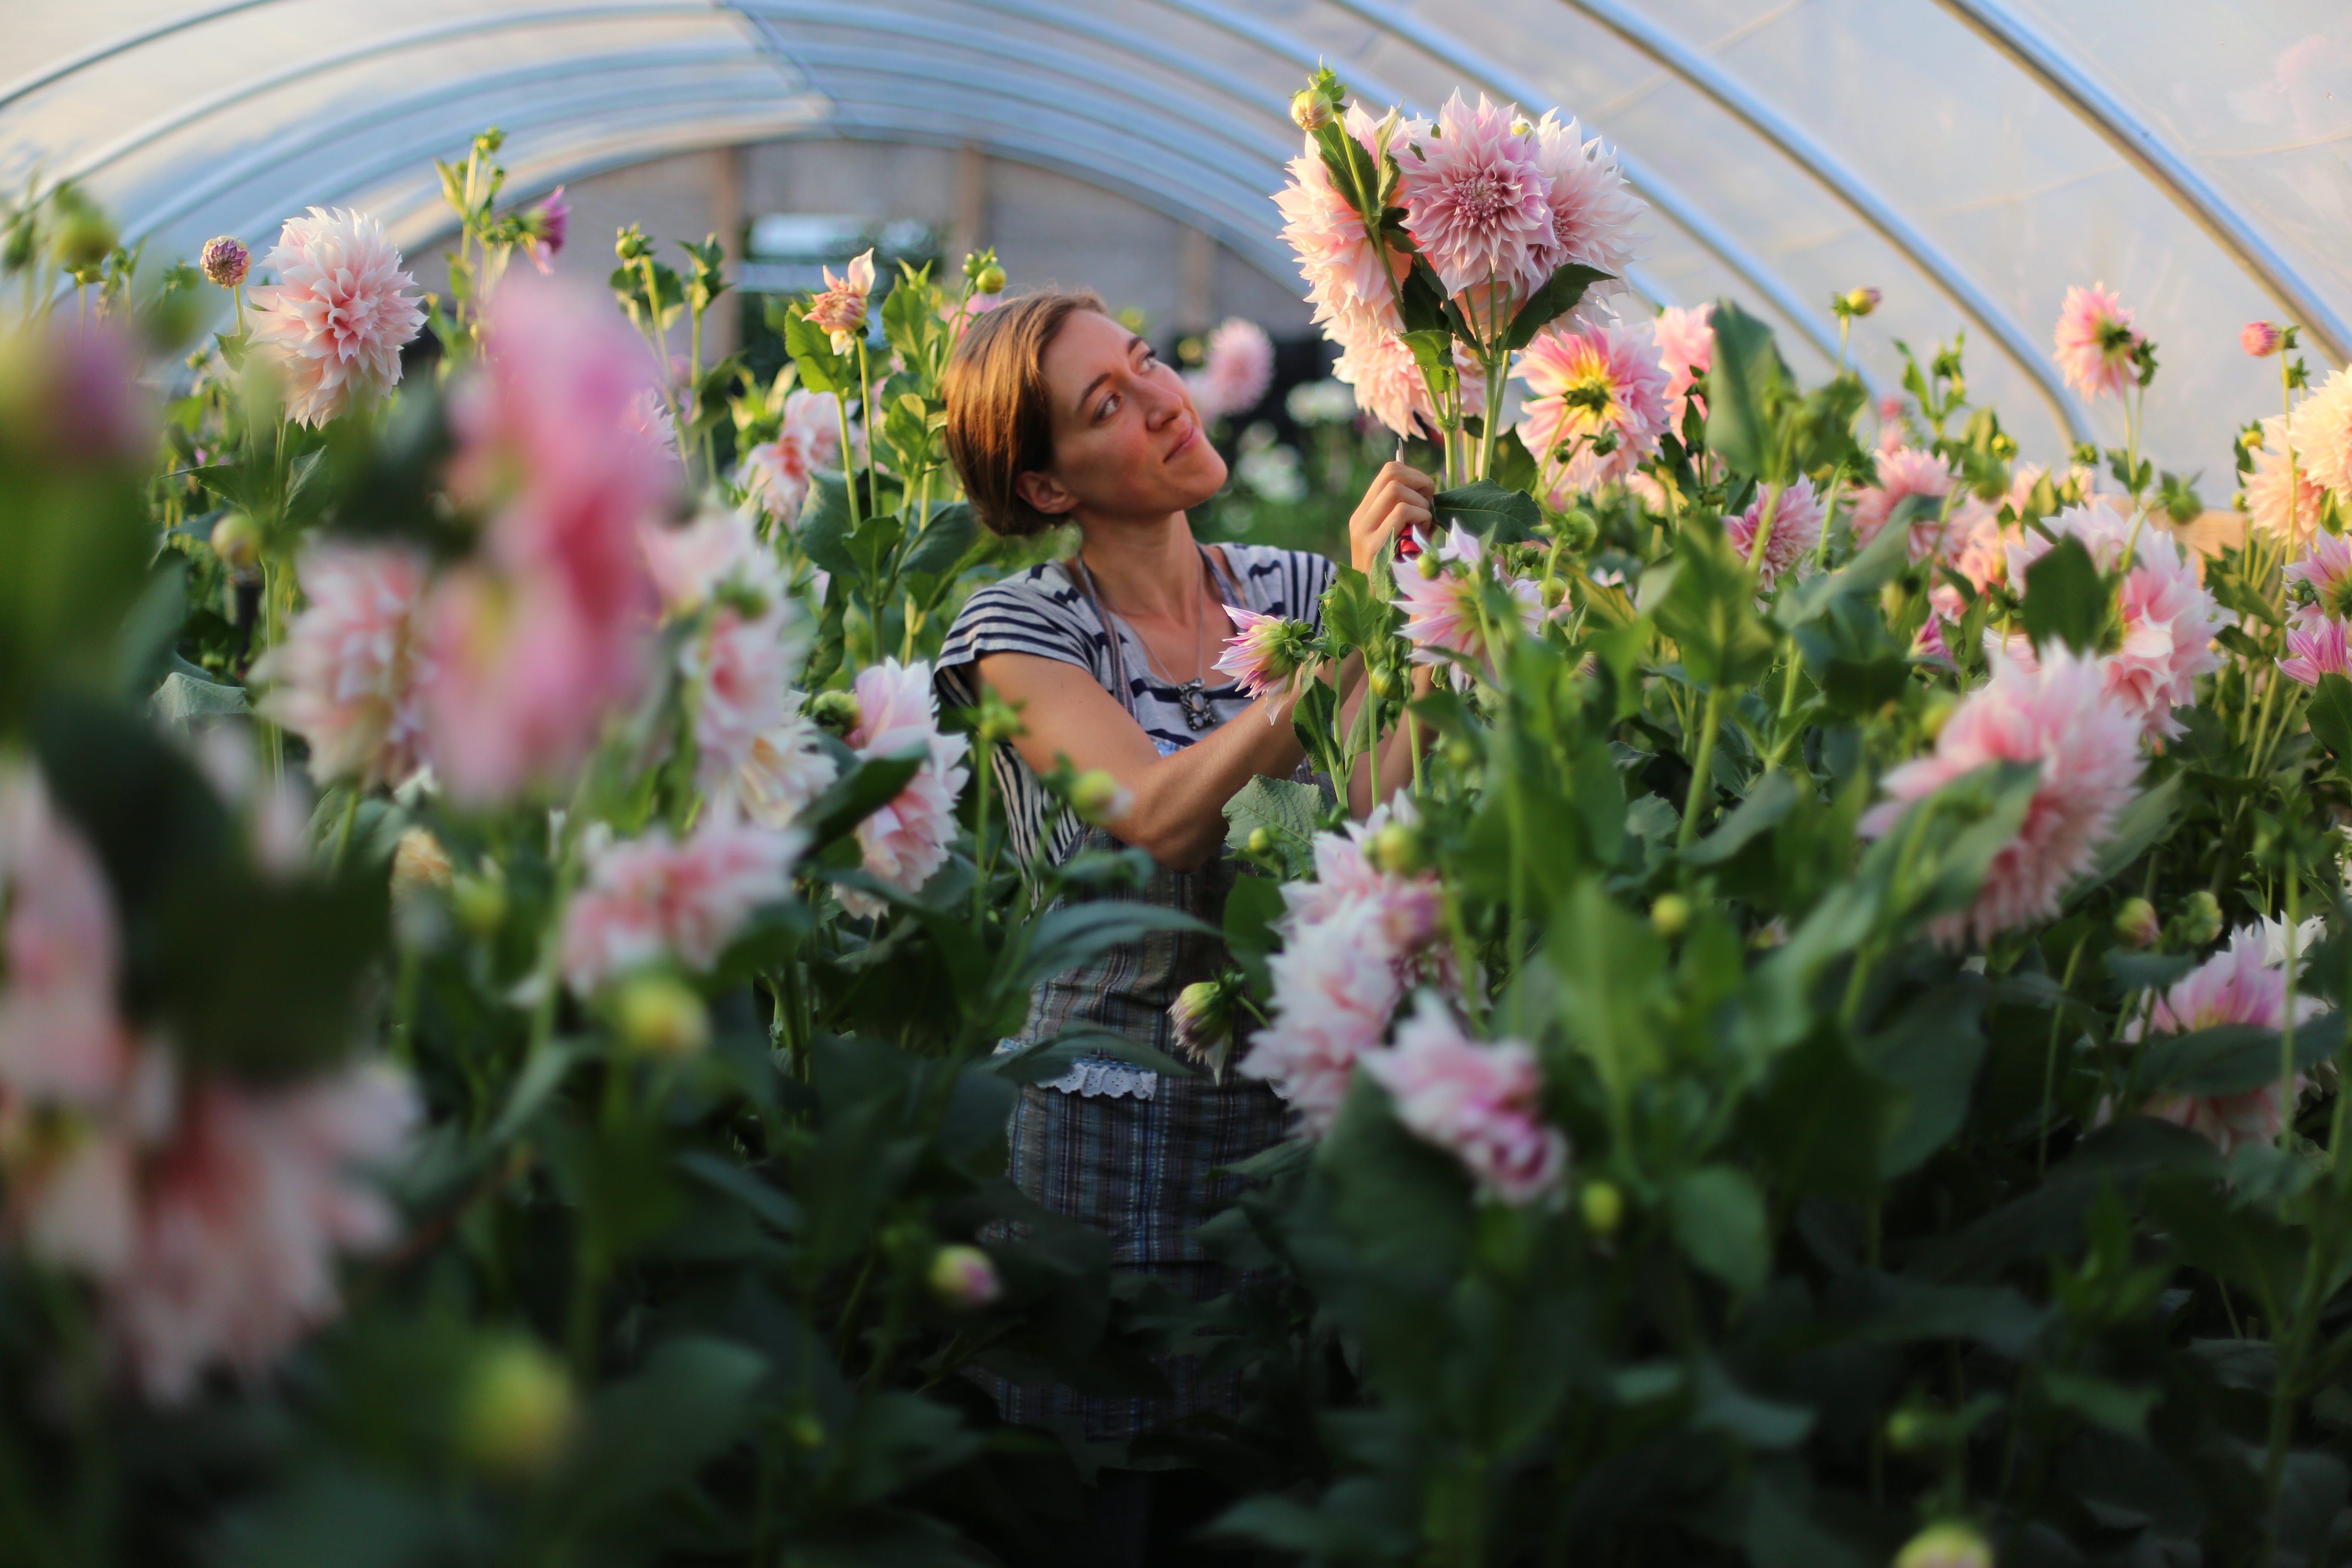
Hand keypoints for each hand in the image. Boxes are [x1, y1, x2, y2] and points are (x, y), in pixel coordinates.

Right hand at [1347, 460, 1436, 574]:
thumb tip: (1430, 490)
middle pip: (1392, 473)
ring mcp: (1364, 531)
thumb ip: (1406, 516)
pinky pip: (1402, 512)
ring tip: (1425, 526)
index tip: (1428, 494)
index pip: (1388, 472)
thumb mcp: (1398, 541)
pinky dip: (1421, 517)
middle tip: (1430, 506)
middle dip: (1420, 483)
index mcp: (1364, 514)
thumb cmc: (1395, 578)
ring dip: (1421, 504)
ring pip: (1397, 489)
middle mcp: (1360, 519)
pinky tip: (1423, 535)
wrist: (1373, 612)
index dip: (1414, 474)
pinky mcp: (1374, 545)